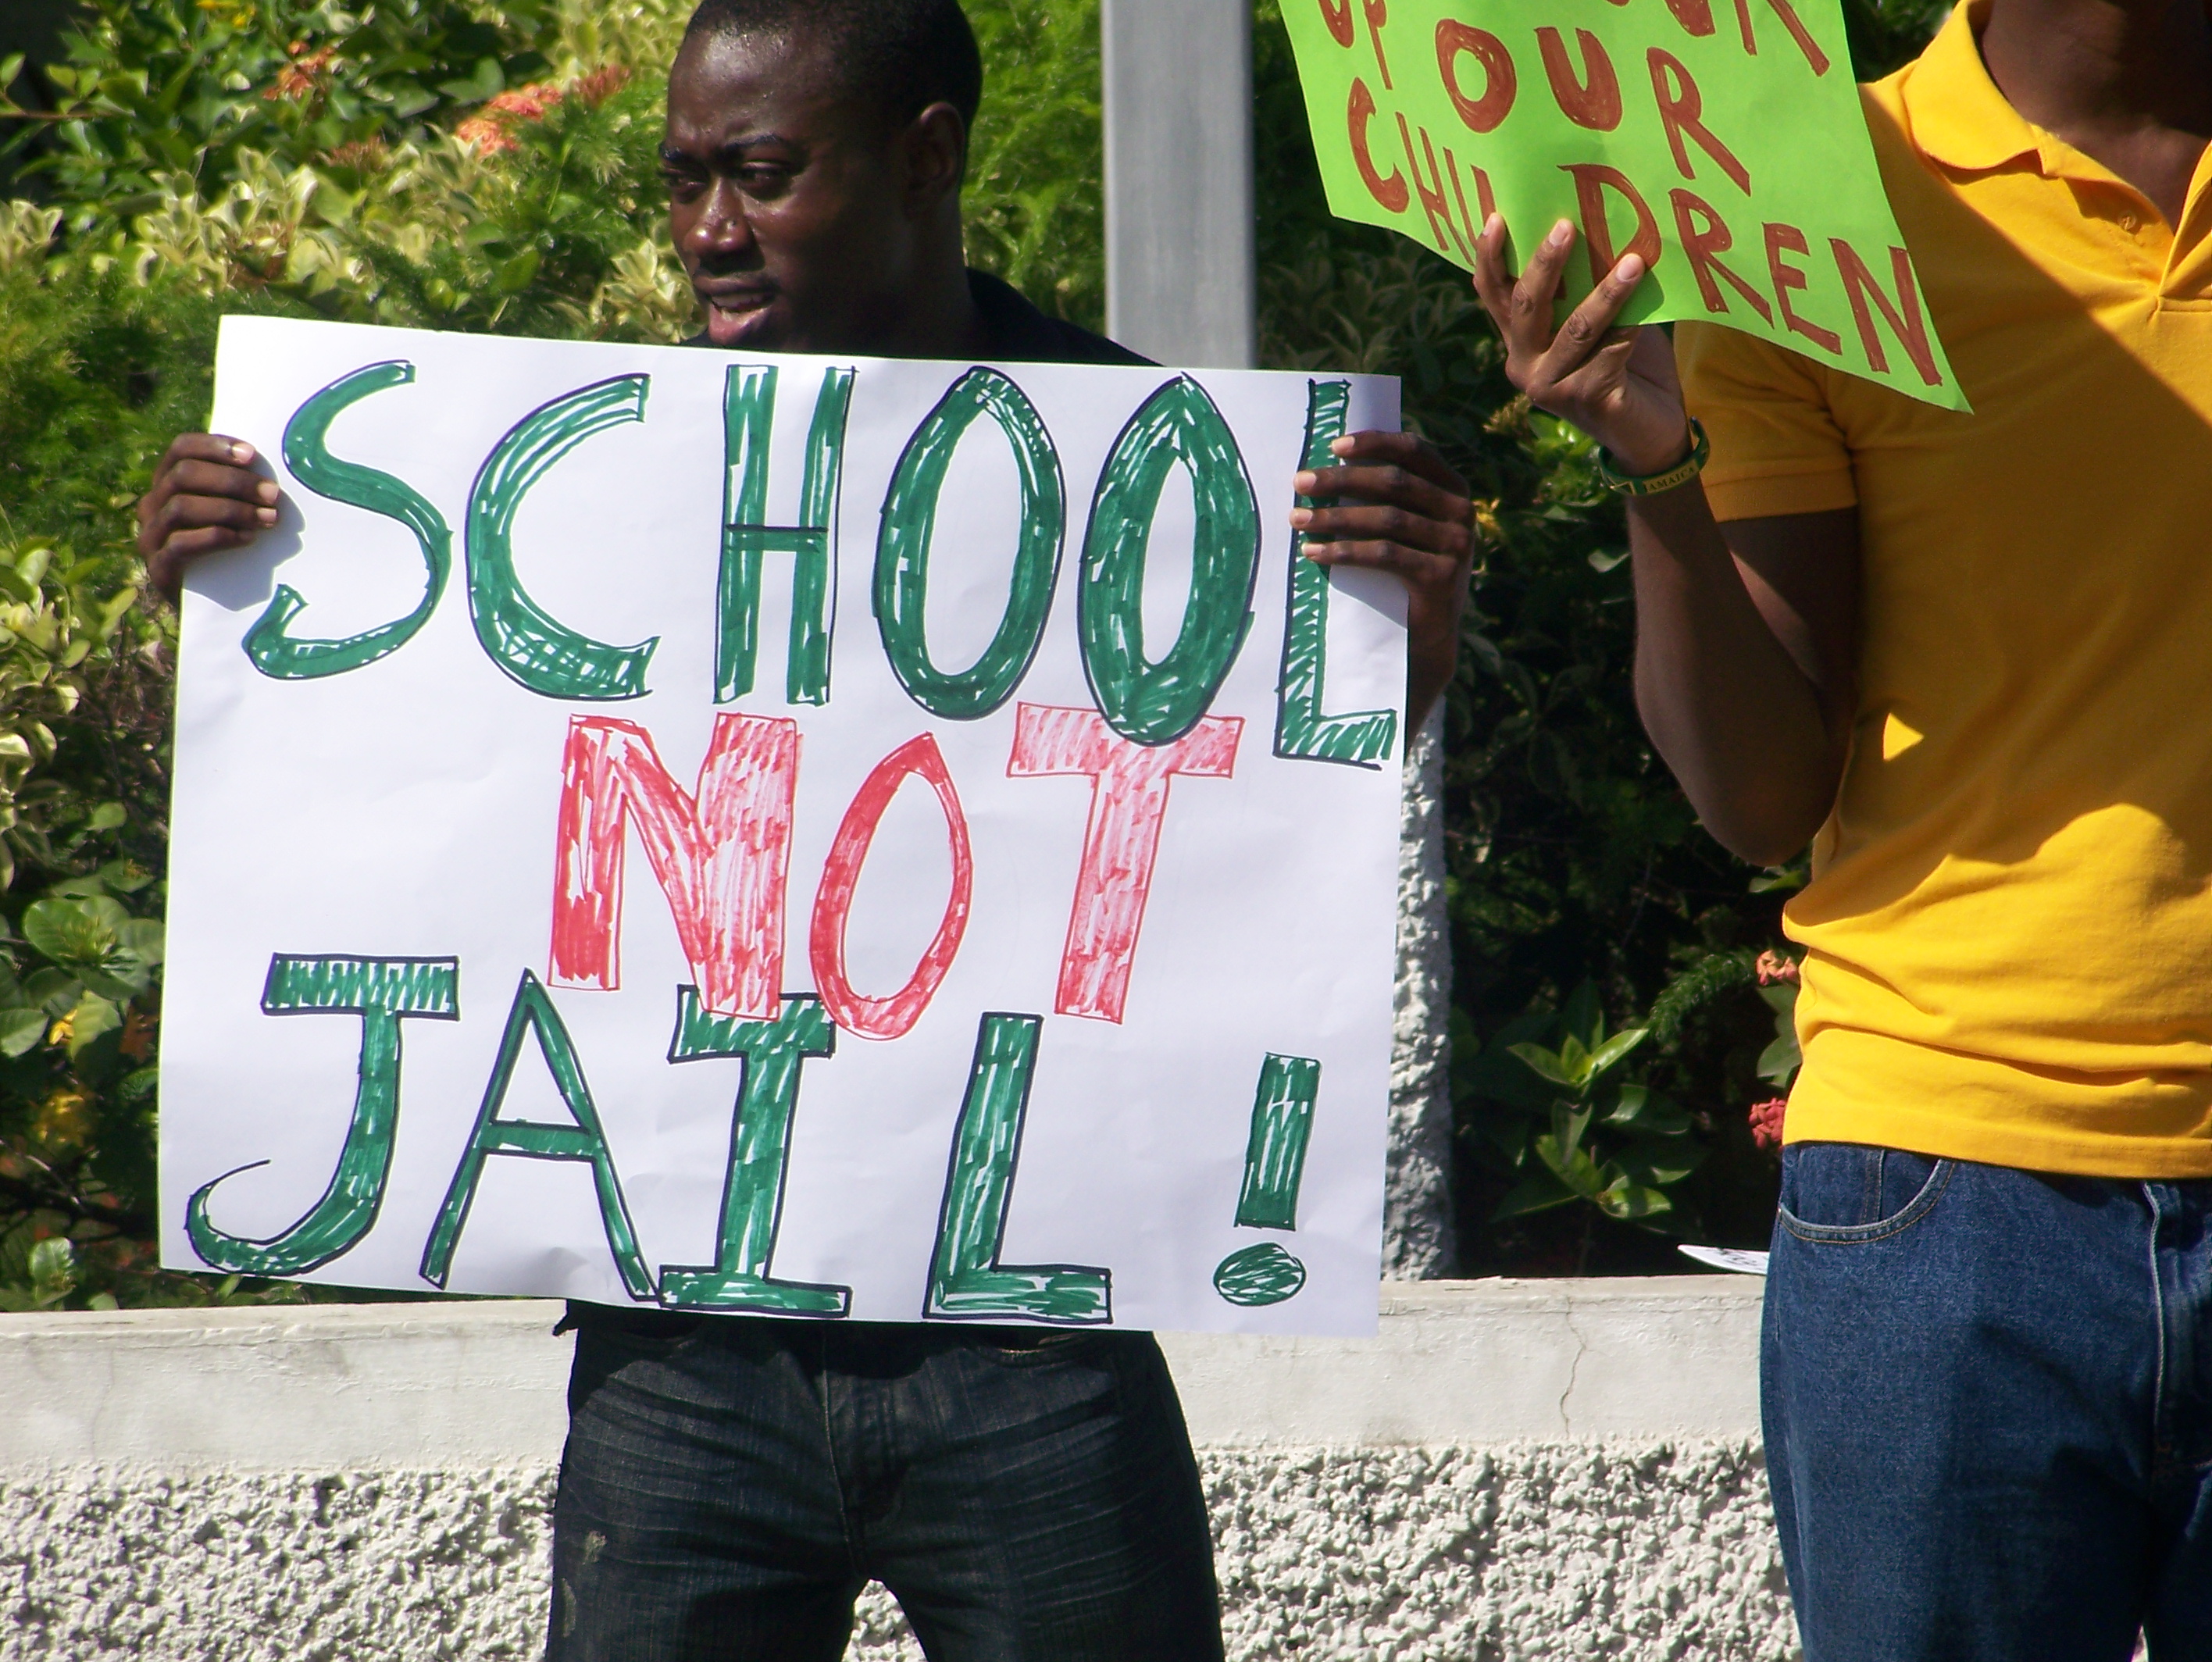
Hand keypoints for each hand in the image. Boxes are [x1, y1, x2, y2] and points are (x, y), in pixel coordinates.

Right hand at [136, 434, 281, 602]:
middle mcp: (152, 505)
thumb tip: (271, 472)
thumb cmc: (226, 551)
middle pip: (183, 475)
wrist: (207, 606)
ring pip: (181, 507)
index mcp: (167, 484)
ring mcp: (151, 536)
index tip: (252, 455)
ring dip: (231, 509)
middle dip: (233, 481)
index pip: (181, 449)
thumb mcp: (228, 514)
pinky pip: (181, 544)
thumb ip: (236, 490)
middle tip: (273, 494)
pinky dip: (218, 537)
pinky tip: (247, 538)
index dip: (215, 446)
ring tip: (269, 519)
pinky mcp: (158, 567)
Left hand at [1291, 429, 1475, 734]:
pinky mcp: (1441, 576)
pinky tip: (1313, 552)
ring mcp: (1456, 544)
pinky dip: (1343, 552)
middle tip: (1300, 482)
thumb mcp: (1405, 527)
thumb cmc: (1404, 572)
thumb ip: (1388, 496)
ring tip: (1297, 519)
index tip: (1334, 446)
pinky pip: (1383, 555)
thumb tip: (1329, 463)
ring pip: (1386, 519)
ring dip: (1335, 517)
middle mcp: (1461, 512)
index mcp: (1453, 489)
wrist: (1426, 635)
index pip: (1415, 451)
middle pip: (1394, 483)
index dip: (1376, 442)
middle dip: (1342, 480)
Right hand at [1471, 214, 1689, 476]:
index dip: (1489, 258)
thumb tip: (1603, 229)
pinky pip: (1610, 351)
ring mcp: (1550, 387)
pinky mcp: (1585, 400)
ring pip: (1575, 327)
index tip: (1497, 218)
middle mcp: (1524, 365)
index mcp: (1519, 342)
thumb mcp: (1598, 323)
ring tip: (1634, 261)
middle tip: (1568, 226)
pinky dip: (1631, 324)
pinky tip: (1649, 304)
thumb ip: (1586, 291)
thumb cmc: (1626, 366)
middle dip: (1545, 262)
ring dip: (1607, 292)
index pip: (1494, 295)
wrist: (1650, 432)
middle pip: (1526, 305)